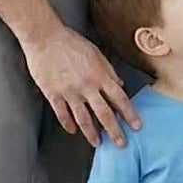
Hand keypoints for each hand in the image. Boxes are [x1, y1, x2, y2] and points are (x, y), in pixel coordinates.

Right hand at [22, 19, 139, 146]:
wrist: (45, 38)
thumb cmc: (72, 43)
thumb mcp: (96, 54)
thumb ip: (109, 72)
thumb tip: (119, 86)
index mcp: (100, 76)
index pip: (119, 99)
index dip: (129, 114)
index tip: (136, 126)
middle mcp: (87, 87)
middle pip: (104, 114)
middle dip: (114, 131)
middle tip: (121, 143)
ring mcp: (69, 92)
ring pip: (83, 119)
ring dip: (92, 133)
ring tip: (98, 143)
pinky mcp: (53, 94)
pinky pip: (62, 114)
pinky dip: (68, 124)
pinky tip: (73, 131)